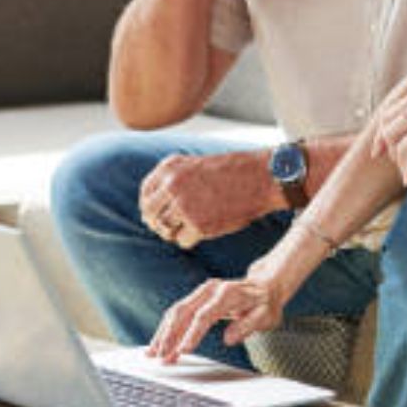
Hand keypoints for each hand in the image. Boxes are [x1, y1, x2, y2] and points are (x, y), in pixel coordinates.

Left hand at [138, 151, 279, 248]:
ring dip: (175, 233)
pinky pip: (182, 241)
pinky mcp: (199, 225)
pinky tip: (203, 231)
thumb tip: (150, 211)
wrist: (261, 177)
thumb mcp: (195, 165)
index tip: (159, 214)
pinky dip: (191, 240)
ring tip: (191, 228)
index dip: (150, 207)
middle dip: (159, 224)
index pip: (146, 194)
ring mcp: (184, 206)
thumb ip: (172, 180)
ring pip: (165, 230)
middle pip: (151, 214)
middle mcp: (172, 185)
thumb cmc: (232, 172)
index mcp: (170, 168)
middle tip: (173, 228)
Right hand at [148, 272, 284, 362]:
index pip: (204, 315)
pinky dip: (168, 328)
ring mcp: (202, 292)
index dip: (192, 334)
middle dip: (169, 336)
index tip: (183, 350)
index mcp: (227, 294)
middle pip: (183, 312)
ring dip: (164, 333)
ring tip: (154, 353)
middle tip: (161, 357)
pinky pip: (178, 313)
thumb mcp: (266, 316)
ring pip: (176, 312)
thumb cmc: (265, 303)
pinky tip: (161, 343)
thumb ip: (248, 326)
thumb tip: (229, 339)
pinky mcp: (197, 298)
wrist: (265, 286)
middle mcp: (210, 289)